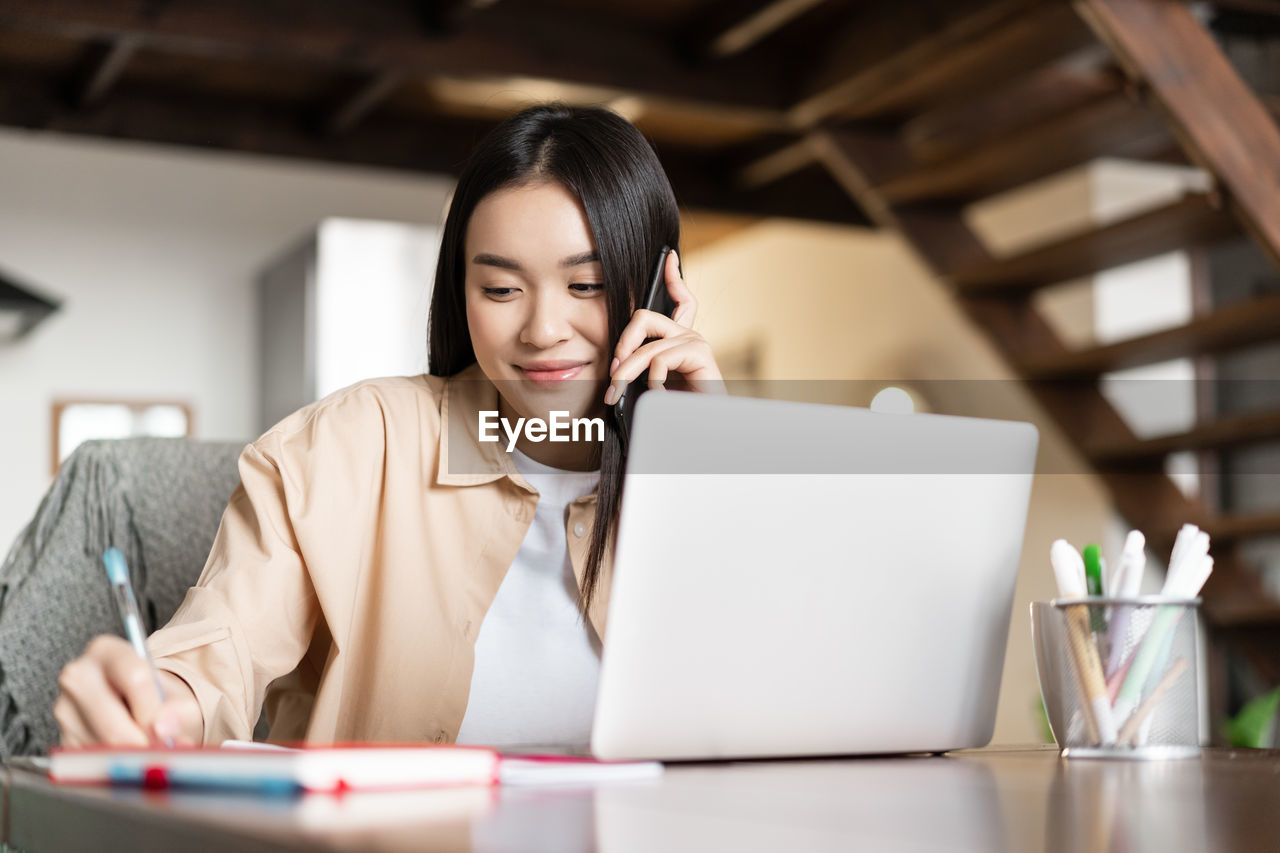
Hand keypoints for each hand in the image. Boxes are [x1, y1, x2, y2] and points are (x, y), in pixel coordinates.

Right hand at [55, 634, 202, 747]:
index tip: (165, 730)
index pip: (134, 677)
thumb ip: (177, 709)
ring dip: (129, 757)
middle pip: (110, 718)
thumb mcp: (175, 694)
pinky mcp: (62, 737)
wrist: (136, 704)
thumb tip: (164, 729)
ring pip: (99, 744)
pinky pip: (90, 761)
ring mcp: (65, 708)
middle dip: (140, 741)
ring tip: (149, 752)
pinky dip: (115, 767)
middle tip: (159, 752)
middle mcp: (78, 674)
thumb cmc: (156, 695)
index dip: (152, 709)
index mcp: (107, 650)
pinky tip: (130, 759)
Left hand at [604, 249, 723, 404]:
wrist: (702, 432)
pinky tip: (657, 395)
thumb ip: (640, 369)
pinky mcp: (700, 353)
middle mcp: (688, 336)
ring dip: (626, 372)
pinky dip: (651, 381)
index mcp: (679, 341)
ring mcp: (695, 343)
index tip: (668, 258)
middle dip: (622, 344)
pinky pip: (660, 357)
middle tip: (612, 373)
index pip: (679, 301)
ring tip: (618, 394)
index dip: (672, 278)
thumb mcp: (650, 386)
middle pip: (644, 317)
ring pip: (646, 344)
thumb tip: (614, 366)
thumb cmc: (676, 412)